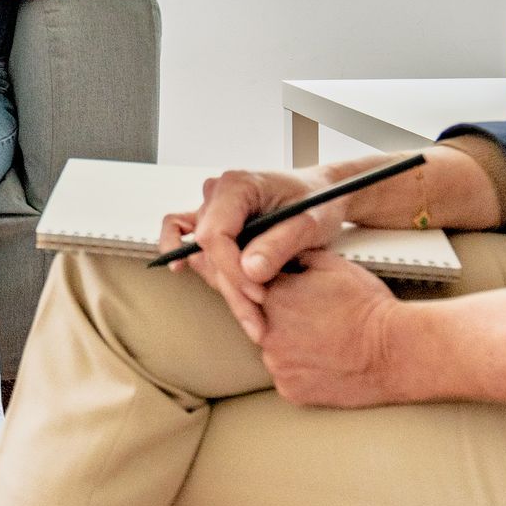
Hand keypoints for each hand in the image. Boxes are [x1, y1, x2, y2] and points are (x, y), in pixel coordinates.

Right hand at [157, 165, 352, 341]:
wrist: (324, 194)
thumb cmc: (319, 201)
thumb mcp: (309, 223)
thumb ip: (279, 246)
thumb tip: (250, 272)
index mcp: (237, 186)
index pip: (215, 234)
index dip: (232, 269)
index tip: (258, 293)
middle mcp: (217, 194)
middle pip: (208, 250)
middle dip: (232, 288)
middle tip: (258, 320)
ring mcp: (212, 207)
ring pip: (201, 254)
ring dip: (223, 286)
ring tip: (251, 316)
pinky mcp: (214, 221)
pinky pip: (181, 232)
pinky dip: (181, 252)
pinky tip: (181, 269)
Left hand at [256, 250, 405, 407]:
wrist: (397, 350)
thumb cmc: (370, 307)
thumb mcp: (333, 264)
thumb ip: (297, 257)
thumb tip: (281, 255)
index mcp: (273, 297)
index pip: (259, 288)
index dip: (283, 289)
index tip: (302, 295)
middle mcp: (267, 333)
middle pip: (263, 321)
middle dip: (285, 318)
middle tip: (318, 319)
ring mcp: (277, 365)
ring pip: (275, 350)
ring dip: (291, 345)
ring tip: (324, 341)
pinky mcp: (290, 390)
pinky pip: (288, 377)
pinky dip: (301, 371)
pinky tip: (325, 361)